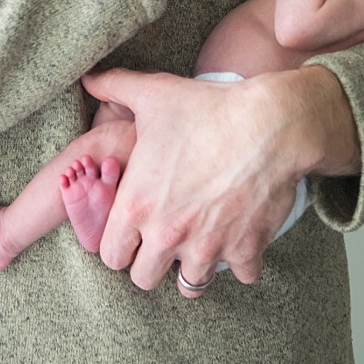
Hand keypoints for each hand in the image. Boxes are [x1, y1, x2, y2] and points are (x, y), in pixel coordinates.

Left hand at [82, 65, 359, 295]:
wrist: (273, 123)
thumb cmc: (211, 109)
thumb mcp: (158, 94)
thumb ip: (116, 88)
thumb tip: (89, 79)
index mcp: (136, 206)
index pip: (110, 256)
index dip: (121, 244)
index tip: (135, 232)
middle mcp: (167, 234)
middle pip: (144, 278)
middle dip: (154, 261)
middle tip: (168, 240)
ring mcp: (208, 246)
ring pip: (190, 284)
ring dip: (196, 267)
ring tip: (203, 244)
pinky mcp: (246, 247)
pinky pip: (242, 275)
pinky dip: (244, 263)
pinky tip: (243, 241)